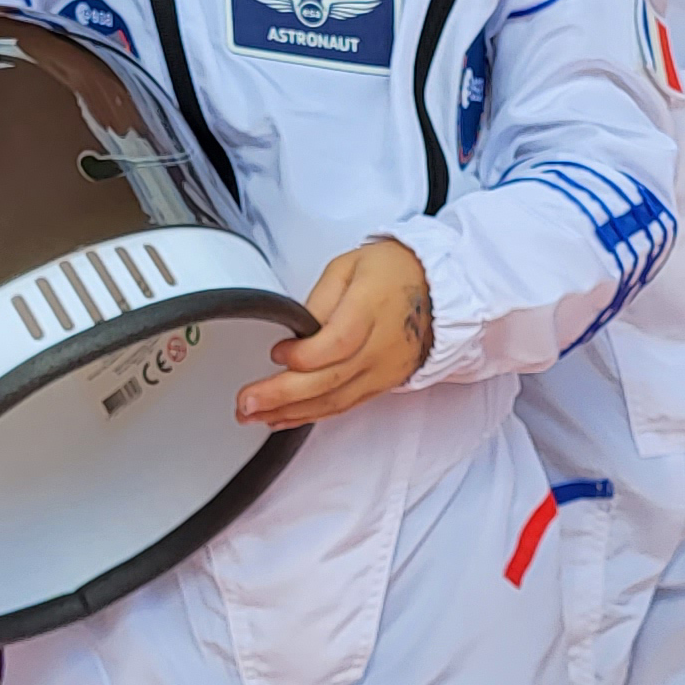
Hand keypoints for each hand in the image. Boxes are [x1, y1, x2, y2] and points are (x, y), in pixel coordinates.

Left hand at [235, 240, 433, 427]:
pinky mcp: (383, 384)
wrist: (439, 291)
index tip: (276, 353)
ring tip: (253, 416)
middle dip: (282, 395)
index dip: (303, 356)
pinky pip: (344, 406)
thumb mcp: (349, 266)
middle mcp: (381, 346)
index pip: (337, 344)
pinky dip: (311, 415)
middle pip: (330, 380)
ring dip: (290, 413)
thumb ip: (320, 299)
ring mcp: (384, 370)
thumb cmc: (393, 272)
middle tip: (245, 402)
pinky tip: (283, 418)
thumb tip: (295, 332)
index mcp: (371, 308)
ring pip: (334, 401)